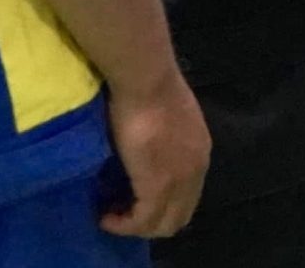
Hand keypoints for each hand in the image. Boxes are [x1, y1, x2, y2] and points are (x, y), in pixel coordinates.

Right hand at [99, 71, 209, 237]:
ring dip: (135, 226)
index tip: (133, 200)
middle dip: (149, 222)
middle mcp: (196, 169)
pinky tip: (105, 216)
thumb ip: (163, 139)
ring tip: (111, 215)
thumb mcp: (166, 118)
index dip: (161, 205)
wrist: (146, 79)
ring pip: (163, 224)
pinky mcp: (158, 185)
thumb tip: (145, 153)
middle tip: (121, 212)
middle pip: (179, 216)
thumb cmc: (149, 88)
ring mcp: (181, 179)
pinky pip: (142, 221)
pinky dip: (123, 224)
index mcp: (199, 152)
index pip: (187, 196)